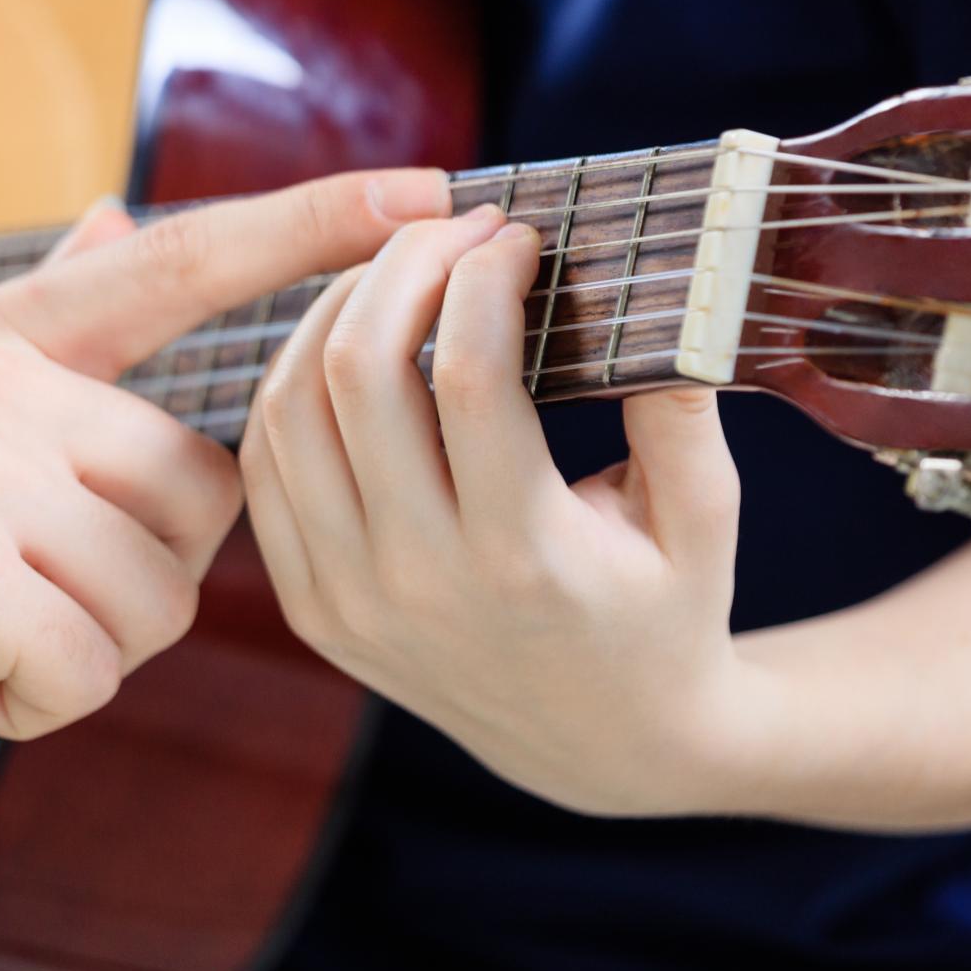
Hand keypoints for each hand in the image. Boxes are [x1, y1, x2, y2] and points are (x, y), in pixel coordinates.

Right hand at [0, 167, 449, 857]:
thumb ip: (36, 322)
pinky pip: (93, 665)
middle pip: (195, 494)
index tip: (426, 188)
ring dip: (81, 647)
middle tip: (13, 595)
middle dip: (135, 577)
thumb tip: (119, 216)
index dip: (311, 223)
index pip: (181, 263)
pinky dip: (36, 704)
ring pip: (157, 592)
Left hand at [241, 209, 753, 817]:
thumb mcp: (706, 520)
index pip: (468, 374)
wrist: (599, 746)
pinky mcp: (312, 607)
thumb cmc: (666, 615)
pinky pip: (264, 466)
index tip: (518, 231)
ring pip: (288, 409)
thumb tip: (659, 280)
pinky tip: (344, 341)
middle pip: (357, 374)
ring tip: (397, 267)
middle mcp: (416, 582)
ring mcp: (348, 600)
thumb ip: (682, 405)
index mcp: (522, 558)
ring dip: (333, 310)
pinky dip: (290, 385)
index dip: (485, 275)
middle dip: (401, 265)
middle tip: (450, 224)